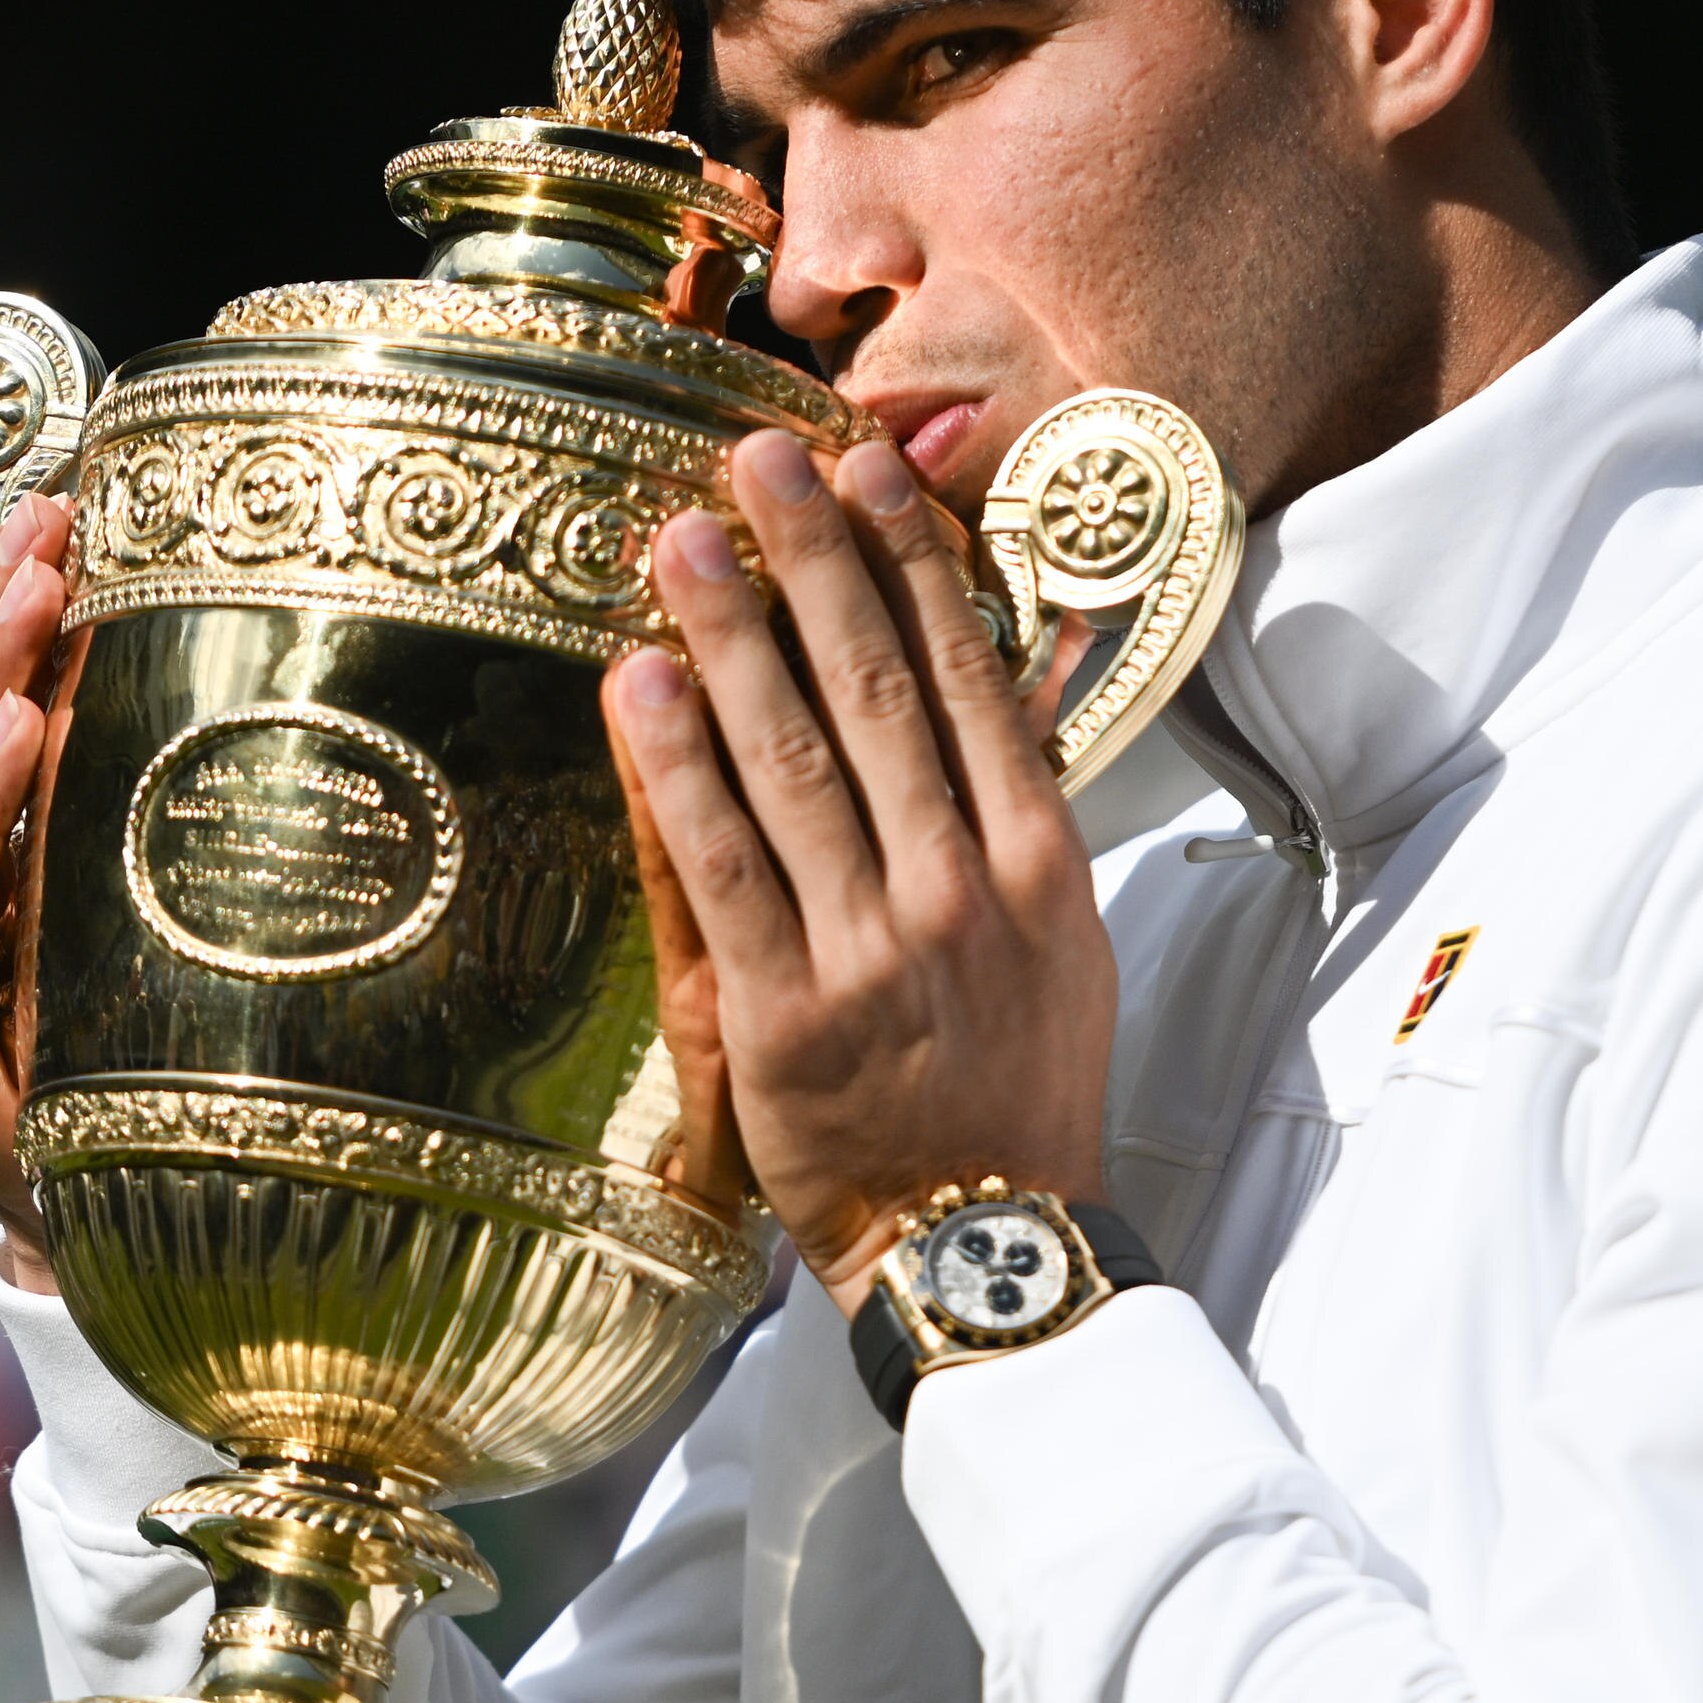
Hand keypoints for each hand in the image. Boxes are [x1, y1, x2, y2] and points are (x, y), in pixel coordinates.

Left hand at [603, 431, 1114, 1312]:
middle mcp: (960, 890)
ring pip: (792, 761)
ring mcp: (872, 949)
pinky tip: (639, 685)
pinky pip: (719, 867)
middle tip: (753, 463)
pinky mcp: (786, 1013)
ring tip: (681, 543)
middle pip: (876, 692)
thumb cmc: (1021, 1088)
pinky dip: (677, 769)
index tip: (863, 472)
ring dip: (731, 637)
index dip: (910, 565)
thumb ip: (1019, 817)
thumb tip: (991, 686)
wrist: (989, 1239)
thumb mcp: (1064, 945)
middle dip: (809, 565)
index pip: (968, 678)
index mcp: (1037, 863)